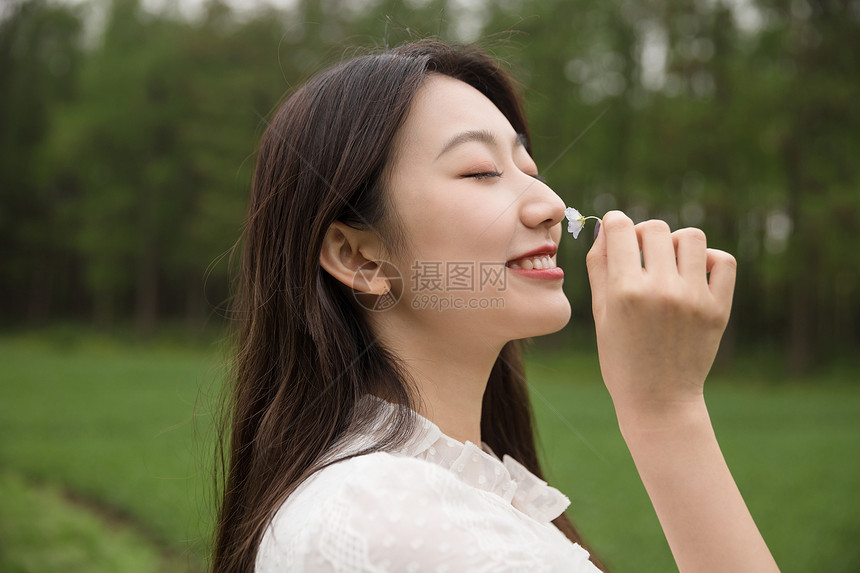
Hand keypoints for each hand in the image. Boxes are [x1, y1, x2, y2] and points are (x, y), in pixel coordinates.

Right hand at [585, 211, 736, 427]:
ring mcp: (692, 298)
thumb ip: (599, 267)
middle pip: (656, 227)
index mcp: (625, 291)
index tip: (617, 231)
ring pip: (691, 237)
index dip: (616, 222)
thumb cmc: (621, 358)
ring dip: (676, 244)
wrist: (658, 400)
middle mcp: (660, 290)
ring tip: (669, 264)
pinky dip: (709, 260)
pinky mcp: (717, 309)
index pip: (621, 227)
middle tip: (641, 255)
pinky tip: (693, 275)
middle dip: (644, 234)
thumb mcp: (601, 314)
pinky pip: (723, 261)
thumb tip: (606, 227)